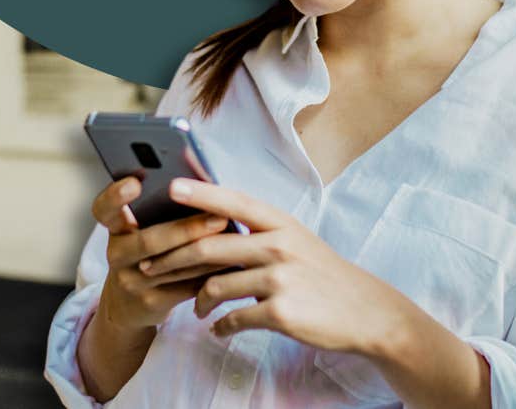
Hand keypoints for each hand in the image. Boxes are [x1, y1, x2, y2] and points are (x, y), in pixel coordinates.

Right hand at [90, 176, 236, 332]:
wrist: (127, 306)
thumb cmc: (145, 255)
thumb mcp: (141, 232)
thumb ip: (161, 212)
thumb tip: (205, 185)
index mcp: (115, 228)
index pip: (104, 209)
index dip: (115, 196)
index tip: (135, 183)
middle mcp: (116, 254)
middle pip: (149, 240)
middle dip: (187, 229)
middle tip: (218, 217)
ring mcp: (130, 281)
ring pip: (172, 266)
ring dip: (206, 252)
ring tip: (234, 238)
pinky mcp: (149, 303)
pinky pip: (185, 287)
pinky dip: (209, 274)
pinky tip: (231, 262)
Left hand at [137, 178, 407, 355]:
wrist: (366, 312)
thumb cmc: (324, 275)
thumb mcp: (298, 241)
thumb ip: (260, 233)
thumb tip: (214, 228)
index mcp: (281, 223)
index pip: (233, 202)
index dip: (200, 193)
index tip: (170, 187)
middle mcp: (279, 245)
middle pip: (210, 246)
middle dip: (172, 258)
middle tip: (150, 266)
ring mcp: (280, 279)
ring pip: (215, 285)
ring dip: (196, 301)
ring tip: (195, 309)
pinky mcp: (280, 312)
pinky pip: (233, 318)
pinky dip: (220, 326)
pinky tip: (219, 329)